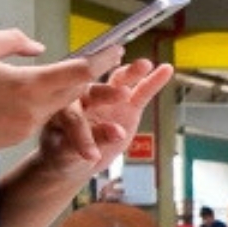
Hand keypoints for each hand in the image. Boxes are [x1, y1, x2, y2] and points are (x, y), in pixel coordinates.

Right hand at [0, 30, 98, 155]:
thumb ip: (11, 41)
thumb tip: (38, 47)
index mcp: (27, 85)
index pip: (79, 72)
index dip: (101, 60)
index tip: (117, 50)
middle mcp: (33, 110)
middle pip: (76, 91)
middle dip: (91, 77)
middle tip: (108, 63)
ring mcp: (26, 127)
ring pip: (60, 106)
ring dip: (70, 93)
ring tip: (80, 79)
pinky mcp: (16, 138)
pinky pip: (41, 117)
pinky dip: (47, 105)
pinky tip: (42, 96)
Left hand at [34, 60, 174, 181]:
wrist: (75, 161)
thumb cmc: (63, 155)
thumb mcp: (71, 154)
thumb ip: (95, 140)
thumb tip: (117, 132)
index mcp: (62, 108)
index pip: (73, 108)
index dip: (85, 110)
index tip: (96, 118)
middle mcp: (85, 98)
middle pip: (96, 90)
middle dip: (109, 91)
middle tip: (122, 94)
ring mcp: (108, 100)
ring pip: (118, 83)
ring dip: (131, 73)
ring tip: (144, 65)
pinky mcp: (127, 106)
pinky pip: (140, 92)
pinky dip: (153, 81)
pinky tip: (165, 70)